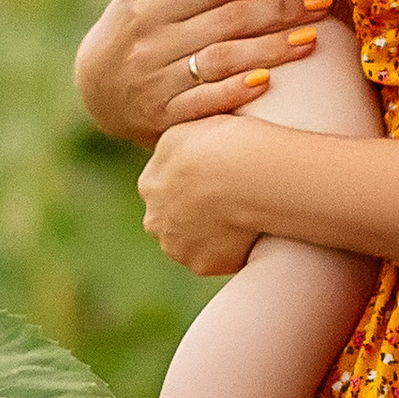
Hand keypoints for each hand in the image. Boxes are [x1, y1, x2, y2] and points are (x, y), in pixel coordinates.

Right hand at [72, 0, 333, 144]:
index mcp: (148, 4)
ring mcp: (156, 81)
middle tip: (321, 2)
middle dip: (281, 8)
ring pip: (221, 59)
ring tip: (311, 39)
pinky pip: (203, 103)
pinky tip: (267, 82)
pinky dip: (234, 91)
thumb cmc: (134, 33)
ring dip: (270, 48)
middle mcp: (150, 41)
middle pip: (228, 19)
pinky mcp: (162, 117)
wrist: (95, 92)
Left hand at [137, 117, 279, 275]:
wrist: (249, 176)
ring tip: (240, 222)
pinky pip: (217, 260)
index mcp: (149, 185)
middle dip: (192, 215)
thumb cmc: (223, 144)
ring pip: (192, 244)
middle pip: (172, 220)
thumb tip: (174, 164)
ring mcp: (179, 248)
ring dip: (209, 237)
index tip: (211, 181)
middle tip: (226, 203)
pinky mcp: (205, 266)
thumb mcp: (186, 131)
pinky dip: (229, 252)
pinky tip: (248, 236)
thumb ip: (171, 153)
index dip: (187, 185)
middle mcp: (156, 221)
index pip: (162, 189)